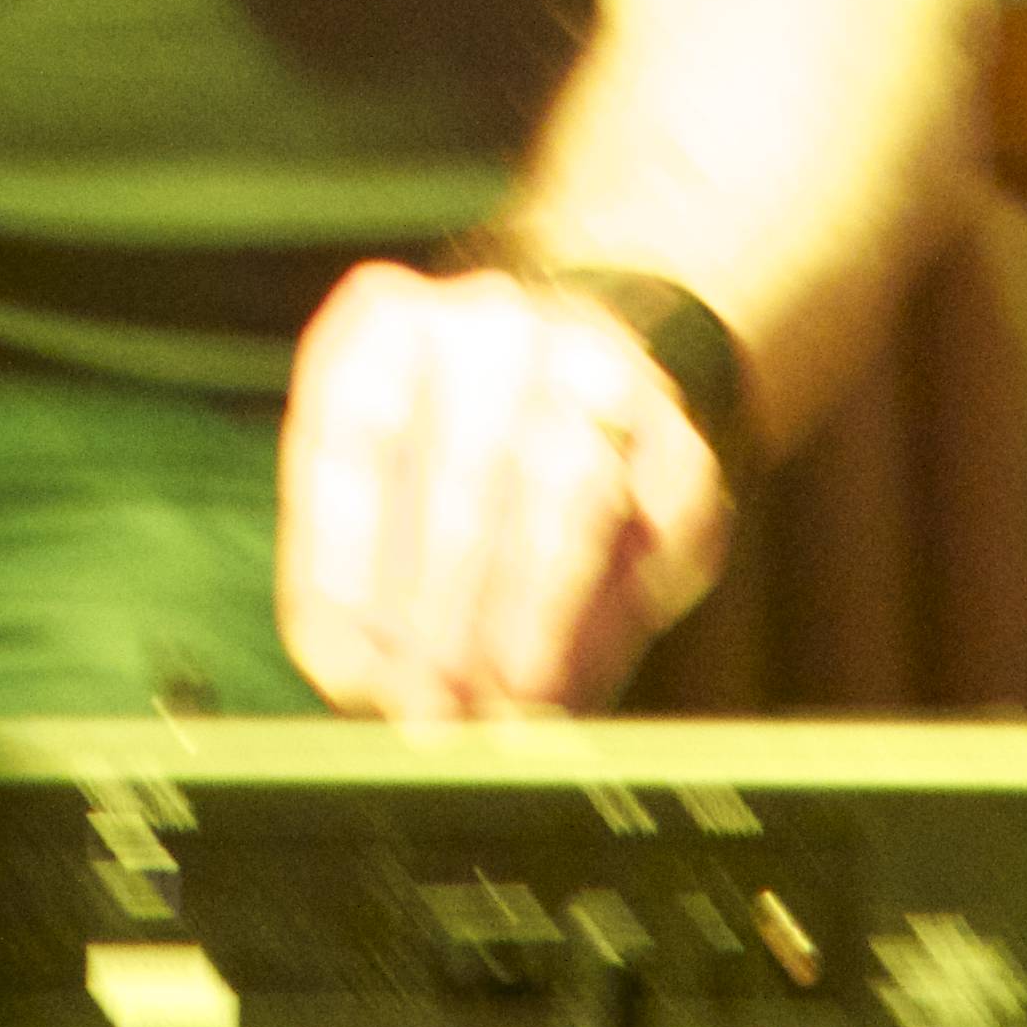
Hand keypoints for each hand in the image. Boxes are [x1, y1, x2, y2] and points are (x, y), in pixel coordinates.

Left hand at [277, 261, 733, 719]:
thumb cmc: (447, 467)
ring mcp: (597, 365)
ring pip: (567, 483)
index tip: (350, 659)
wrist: (587, 382)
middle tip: (429, 703)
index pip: (357, 431)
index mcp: (391, 324)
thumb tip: (372, 685)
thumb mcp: (372, 506)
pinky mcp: (678, 437)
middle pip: (466, 465)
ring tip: (500, 697)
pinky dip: (608, 613)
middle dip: (443, 603)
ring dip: (529, 607)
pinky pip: (654, 526)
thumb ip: (357, 588)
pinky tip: (567, 675)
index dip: (349, 559)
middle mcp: (493, 322)